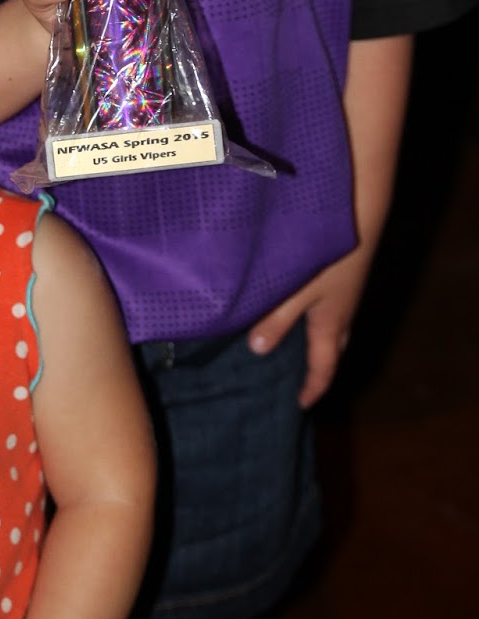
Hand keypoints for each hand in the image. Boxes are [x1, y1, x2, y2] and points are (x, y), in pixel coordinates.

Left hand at [247, 243, 372, 407]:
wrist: (361, 214)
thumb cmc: (328, 255)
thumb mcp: (296, 290)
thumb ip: (276, 318)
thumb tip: (258, 349)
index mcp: (331, 323)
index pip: (324, 366)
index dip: (313, 387)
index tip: (300, 404)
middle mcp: (343, 311)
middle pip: (333, 348)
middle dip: (320, 365)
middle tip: (303, 378)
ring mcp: (346, 290)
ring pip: (334, 324)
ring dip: (319, 338)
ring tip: (296, 340)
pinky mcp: (344, 271)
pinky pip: (332, 303)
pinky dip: (318, 312)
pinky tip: (301, 299)